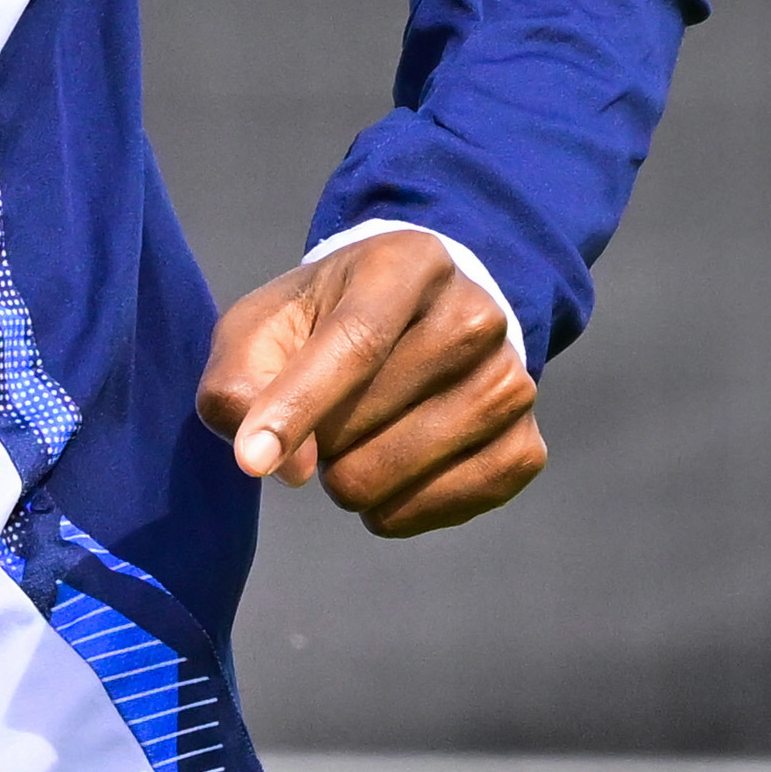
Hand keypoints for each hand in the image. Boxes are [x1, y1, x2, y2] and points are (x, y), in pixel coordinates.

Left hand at [194, 231, 544, 537]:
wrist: (411, 324)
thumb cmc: (321, 323)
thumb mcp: (264, 327)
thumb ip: (242, 384)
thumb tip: (291, 470)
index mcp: (407, 262)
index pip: (356, 341)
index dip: (299, 406)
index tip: (252, 462)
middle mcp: (476, 312)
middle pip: (376, 409)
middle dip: (323, 438)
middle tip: (318, 427)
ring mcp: (512, 378)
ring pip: (416, 459)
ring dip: (360, 479)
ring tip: (349, 453)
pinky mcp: (528, 441)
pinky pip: (459, 498)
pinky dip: (406, 509)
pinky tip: (386, 490)